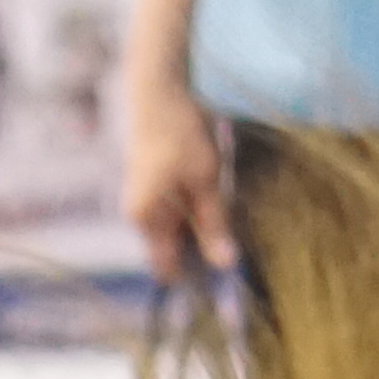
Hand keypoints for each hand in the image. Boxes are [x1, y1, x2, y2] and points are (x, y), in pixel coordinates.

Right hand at [121, 67, 235, 291]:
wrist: (159, 93)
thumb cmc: (180, 135)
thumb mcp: (205, 181)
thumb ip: (214, 223)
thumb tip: (225, 265)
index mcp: (147, 219)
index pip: (166, 268)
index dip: (193, 278)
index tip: (225, 284)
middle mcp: (140, 215)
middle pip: (173, 250)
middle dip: (201, 253)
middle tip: (238, 249)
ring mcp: (145, 201)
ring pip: (177, 231)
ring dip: (201, 231)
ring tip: (229, 223)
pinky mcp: (154, 188)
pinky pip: (176, 213)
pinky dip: (195, 214)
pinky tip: (215, 203)